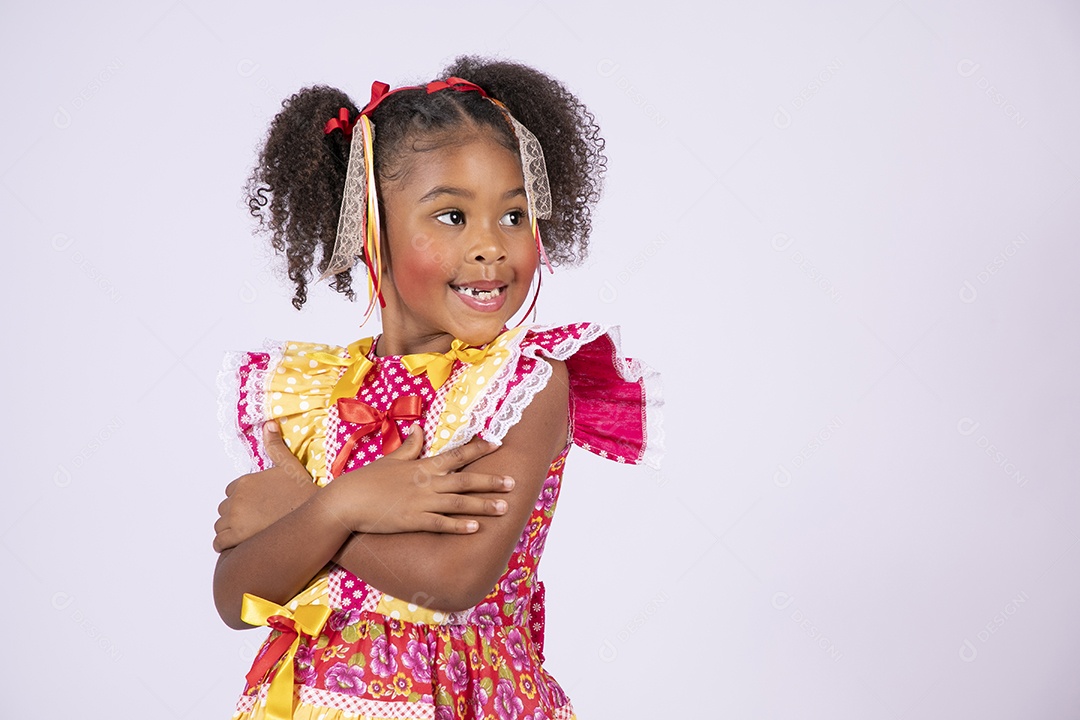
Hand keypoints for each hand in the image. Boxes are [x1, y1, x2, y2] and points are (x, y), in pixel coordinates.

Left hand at [213, 421, 315, 552]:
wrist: (314, 516)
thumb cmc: (303, 492)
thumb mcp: (289, 466)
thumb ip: (274, 446)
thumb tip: (268, 424)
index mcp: (244, 482)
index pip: (230, 493)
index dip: (242, 500)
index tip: (256, 507)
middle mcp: (236, 499)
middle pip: (224, 509)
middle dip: (235, 516)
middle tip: (254, 522)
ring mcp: (235, 518)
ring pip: (220, 526)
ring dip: (229, 531)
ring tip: (249, 534)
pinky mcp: (237, 537)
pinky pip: (219, 542)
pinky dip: (225, 544)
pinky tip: (239, 544)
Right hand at [325, 423, 514, 534]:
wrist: (346, 502)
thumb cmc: (366, 480)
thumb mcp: (390, 459)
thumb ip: (410, 447)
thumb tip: (420, 429)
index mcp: (422, 466)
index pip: (457, 455)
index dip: (478, 449)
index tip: (497, 444)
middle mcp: (426, 483)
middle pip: (465, 481)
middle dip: (491, 482)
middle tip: (514, 483)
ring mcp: (421, 503)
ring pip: (459, 503)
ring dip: (483, 505)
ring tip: (504, 508)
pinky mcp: (413, 521)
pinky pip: (441, 523)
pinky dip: (459, 526)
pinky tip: (476, 528)